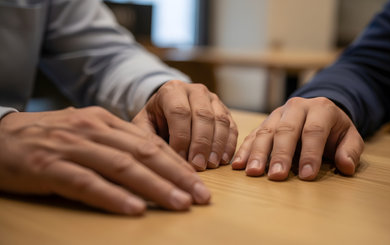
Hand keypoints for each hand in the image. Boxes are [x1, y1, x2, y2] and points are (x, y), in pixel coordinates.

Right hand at [0, 107, 209, 214]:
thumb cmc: (49, 138)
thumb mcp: (87, 133)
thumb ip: (117, 145)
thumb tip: (154, 163)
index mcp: (105, 122)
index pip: (151, 143)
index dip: (178, 164)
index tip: (200, 182)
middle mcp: (94, 130)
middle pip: (145, 154)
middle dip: (178, 176)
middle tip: (202, 196)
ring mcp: (72, 147)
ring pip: (123, 167)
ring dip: (155, 187)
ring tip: (180, 204)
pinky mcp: (49, 166)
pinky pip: (87, 183)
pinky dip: (113, 197)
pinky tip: (134, 209)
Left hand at [133, 80, 237, 170]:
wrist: (169, 108)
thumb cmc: (155, 121)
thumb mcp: (143, 125)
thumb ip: (147, 138)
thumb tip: (160, 158)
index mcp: (172, 90)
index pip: (179, 112)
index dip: (181, 137)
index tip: (180, 159)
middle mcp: (195, 90)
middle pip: (203, 116)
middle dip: (201, 143)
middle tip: (198, 165)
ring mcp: (213, 99)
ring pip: (220, 120)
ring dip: (217, 145)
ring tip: (211, 164)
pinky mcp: (225, 110)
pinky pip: (231, 127)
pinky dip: (229, 144)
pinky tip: (222, 160)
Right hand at [231, 97, 363, 180]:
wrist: (318, 111)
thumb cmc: (334, 129)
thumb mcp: (350, 136)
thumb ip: (350, 150)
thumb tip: (346, 166)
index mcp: (320, 108)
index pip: (314, 131)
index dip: (311, 153)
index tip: (307, 176)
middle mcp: (296, 107)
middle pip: (286, 130)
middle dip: (281, 154)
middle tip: (277, 176)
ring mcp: (278, 113)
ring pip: (266, 131)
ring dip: (258, 153)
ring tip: (253, 172)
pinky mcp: (265, 122)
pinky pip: (252, 135)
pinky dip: (244, 150)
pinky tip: (238, 165)